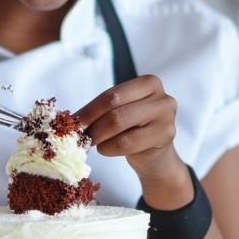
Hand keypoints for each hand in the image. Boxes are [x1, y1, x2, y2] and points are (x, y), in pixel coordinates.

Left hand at [75, 75, 188, 200]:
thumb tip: (73, 118)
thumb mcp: (122, 112)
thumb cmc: (135, 130)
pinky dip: (109, 148)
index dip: (89, 110)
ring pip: (120, 124)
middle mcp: (161, 97)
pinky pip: (127, 143)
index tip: (72, 121)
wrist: (156, 156)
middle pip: (115, 109)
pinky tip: (105, 149)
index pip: (111, 95)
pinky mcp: (165, 136)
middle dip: (92, 123)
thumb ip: (104, 110)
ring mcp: (166, 116)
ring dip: (99, 136)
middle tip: (77, 135)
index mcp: (149, 83)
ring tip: (90, 143)